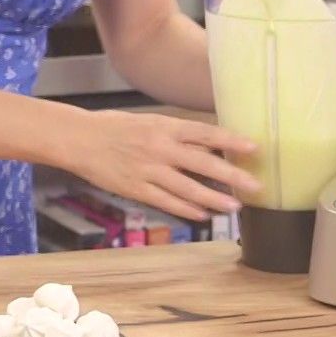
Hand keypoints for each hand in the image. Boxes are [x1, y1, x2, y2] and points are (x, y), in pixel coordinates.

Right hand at [61, 110, 261, 221]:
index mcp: (164, 126)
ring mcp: (148, 170)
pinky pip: (166, 202)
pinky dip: (186, 210)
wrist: (80, 139)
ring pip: (188, 189)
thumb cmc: (116, 127)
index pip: (205, 132)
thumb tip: (208, 144)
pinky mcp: (136, 189)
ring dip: (214, 199)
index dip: (231, 140)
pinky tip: (203, 215)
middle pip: (203, 163)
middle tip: (256, 186)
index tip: (254, 148)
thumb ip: (177, 134)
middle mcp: (160, 148)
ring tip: (234, 207)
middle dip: (232, 176)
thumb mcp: (149, 122)